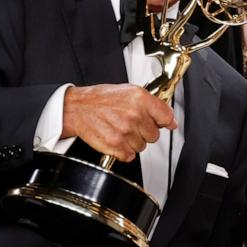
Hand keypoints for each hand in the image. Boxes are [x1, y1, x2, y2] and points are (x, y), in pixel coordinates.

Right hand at [62, 84, 176, 161]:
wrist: (78, 108)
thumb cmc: (100, 99)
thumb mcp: (128, 91)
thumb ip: (151, 104)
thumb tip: (169, 118)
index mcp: (140, 99)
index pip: (166, 116)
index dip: (165, 122)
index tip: (165, 124)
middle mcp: (134, 115)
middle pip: (154, 135)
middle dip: (144, 132)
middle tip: (131, 124)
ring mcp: (125, 131)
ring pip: (142, 146)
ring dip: (133, 142)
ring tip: (120, 129)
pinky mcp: (116, 145)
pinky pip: (130, 156)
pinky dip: (123, 151)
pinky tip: (115, 138)